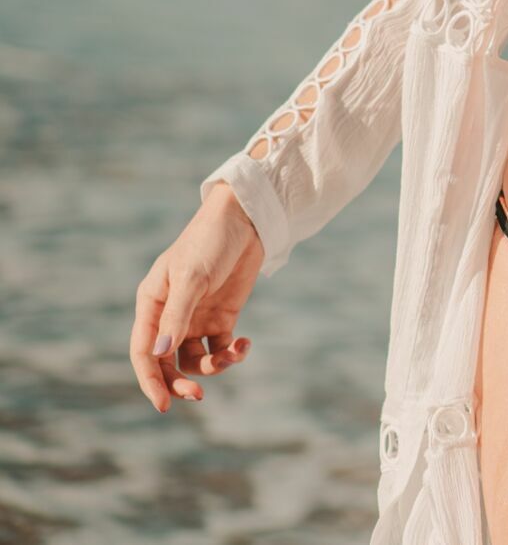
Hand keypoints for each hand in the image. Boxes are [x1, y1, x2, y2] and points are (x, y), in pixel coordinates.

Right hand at [129, 182, 262, 412]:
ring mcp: (197, 318)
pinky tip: (246, 344)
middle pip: (167, 363)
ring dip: (213, 366)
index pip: (144, 353)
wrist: (245, 220)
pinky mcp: (222, 317)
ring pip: (196, 359)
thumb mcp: (192, 278)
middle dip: (180, 382)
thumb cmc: (209, 242)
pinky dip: (233, 353)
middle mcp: (170, 316)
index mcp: (151, 305)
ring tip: (234, 353)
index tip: (165, 404)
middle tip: (198, 395)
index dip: (150, 381)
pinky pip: (222, 347)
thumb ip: (177, 316)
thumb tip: (161, 354)